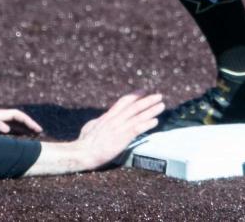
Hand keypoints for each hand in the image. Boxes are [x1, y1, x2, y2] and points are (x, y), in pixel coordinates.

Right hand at [23, 91, 163, 175]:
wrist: (83, 152)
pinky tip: (155, 121)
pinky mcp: (122, 138)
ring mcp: (118, 128)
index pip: (123, 102)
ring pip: (137, 116)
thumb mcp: (91, 127)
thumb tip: (101, 119)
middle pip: (133, 106)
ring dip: (150, 110)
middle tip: (158, 96)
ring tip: (161, 105)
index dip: (134, 96)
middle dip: (147, 100)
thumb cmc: (84, 142)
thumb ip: (99, 122)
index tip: (143, 91)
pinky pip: (137, 128)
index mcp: (107, 117)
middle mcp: (114, 120)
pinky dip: (146, 124)